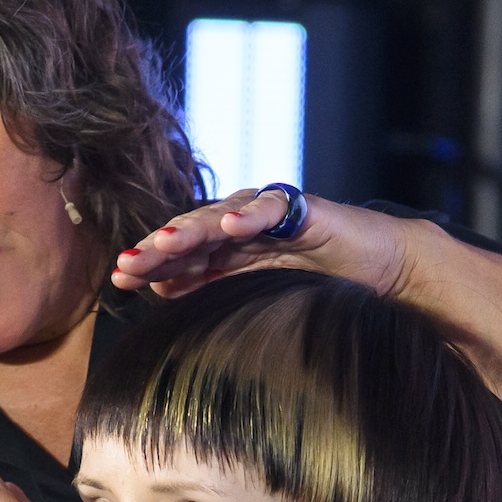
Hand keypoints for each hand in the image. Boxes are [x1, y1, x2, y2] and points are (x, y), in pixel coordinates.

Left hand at [109, 189, 416, 300]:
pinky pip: (274, 208)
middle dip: (156, 250)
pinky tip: (230, 224)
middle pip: (191, 234)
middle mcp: (242, 226)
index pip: (180, 256)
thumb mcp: (257, 293)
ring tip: (166, 245)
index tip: (118, 282)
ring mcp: (270, 215)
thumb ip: (214, 287)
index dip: (149, 265)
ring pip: (222, 217)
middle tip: (127, 266)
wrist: (382, 270)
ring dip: (192, 230)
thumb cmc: (321, 285)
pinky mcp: (305, 210)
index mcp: (227, 250)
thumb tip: (161, 291)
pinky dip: (252, 214)